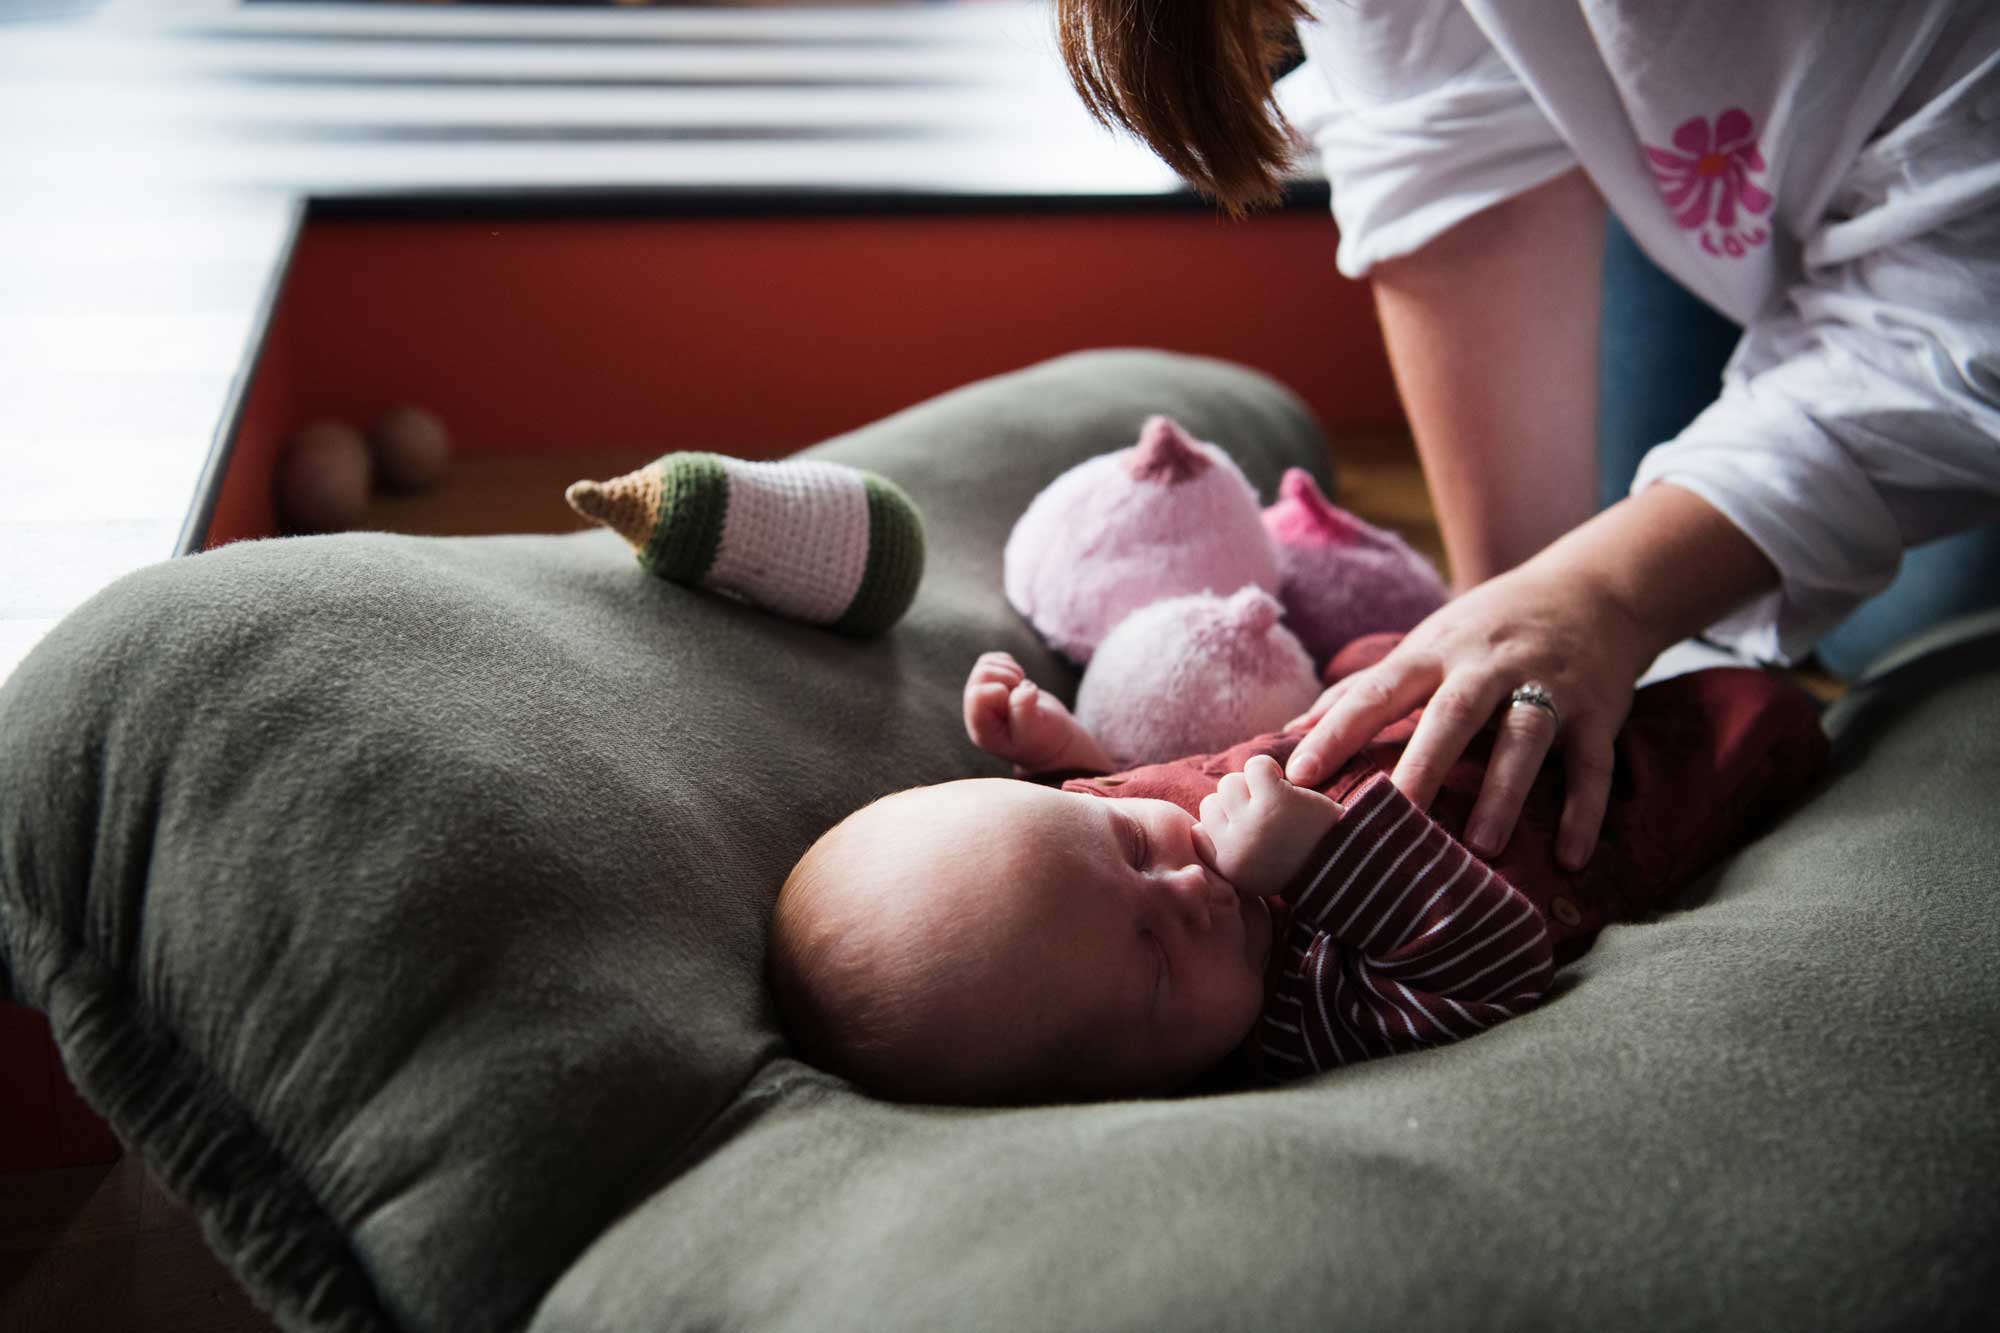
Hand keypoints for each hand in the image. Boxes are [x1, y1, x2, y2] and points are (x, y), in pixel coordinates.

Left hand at [962, 651, 1110, 773]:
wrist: (1052, 739)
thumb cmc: (1043, 740)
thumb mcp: (1036, 732)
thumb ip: (1024, 712)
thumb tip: (1021, 688)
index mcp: (983, 729)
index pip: (977, 695)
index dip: (1001, 690)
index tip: (1020, 700)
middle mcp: (977, 712)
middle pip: (981, 674)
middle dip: (1008, 677)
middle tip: (1023, 691)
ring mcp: (983, 696)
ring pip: (985, 664)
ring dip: (1010, 671)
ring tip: (1022, 688)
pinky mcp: (992, 684)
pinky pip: (992, 660)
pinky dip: (1009, 664)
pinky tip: (1019, 682)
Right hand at [1196, 755, 1343, 897]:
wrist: (1344, 865)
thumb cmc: (1297, 863)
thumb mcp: (1252, 871)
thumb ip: (1225, 847)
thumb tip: (1203, 815)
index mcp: (1225, 867)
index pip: (1199, 831)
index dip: (1223, 823)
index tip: (1248, 829)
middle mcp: (1232, 847)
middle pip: (1213, 802)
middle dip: (1240, 803)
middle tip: (1269, 815)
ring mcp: (1251, 823)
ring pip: (1231, 783)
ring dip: (1254, 785)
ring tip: (1278, 799)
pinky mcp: (1274, 801)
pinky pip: (1255, 765)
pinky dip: (1269, 768)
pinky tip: (1284, 782)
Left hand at [1283, 560, 1650, 869]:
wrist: (1593, 589)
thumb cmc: (1488, 628)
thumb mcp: (1428, 642)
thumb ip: (1366, 685)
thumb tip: (1293, 728)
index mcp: (1436, 652)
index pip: (1379, 691)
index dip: (1337, 730)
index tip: (1299, 773)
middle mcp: (1489, 666)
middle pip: (1452, 715)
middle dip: (1423, 765)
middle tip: (1392, 818)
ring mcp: (1549, 685)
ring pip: (1525, 738)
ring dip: (1504, 792)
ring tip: (1482, 847)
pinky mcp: (1598, 710)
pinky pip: (1593, 765)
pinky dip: (1583, 811)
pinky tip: (1569, 857)